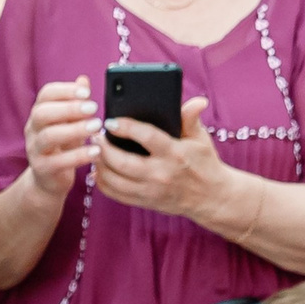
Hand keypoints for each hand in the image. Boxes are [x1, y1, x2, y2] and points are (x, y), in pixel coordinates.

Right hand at [22, 78, 100, 199]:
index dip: (65, 90)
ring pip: (48, 136)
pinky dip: (79, 155)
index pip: (46, 95)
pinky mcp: (42, 169)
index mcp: (39, 114)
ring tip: (96, 127)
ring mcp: (35, 150)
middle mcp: (32, 130)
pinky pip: (58, 161)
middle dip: (68, 108)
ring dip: (75, 129)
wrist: (50, 179)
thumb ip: (76, 102)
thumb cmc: (63, 145)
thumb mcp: (71, 122)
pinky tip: (96, 151)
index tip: (86, 92)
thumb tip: (83, 79)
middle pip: (42, 113)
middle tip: (93, 108)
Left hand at [94, 97, 232, 222]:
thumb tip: (196, 101)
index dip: (126, 128)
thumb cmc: (203, 162)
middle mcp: (160, 173)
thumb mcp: (200, 138)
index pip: (147, 137)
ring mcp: (150, 190)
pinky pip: (114, 194)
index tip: (111, 121)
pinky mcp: (143, 202)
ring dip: (99, 164)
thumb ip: (191, 119)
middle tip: (94, 136)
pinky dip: (102, 181)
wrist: (210, 196)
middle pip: (121, 162)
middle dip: (103, 148)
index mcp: (175, 153)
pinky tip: (98, 169)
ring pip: (113, 180)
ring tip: (94, 151)